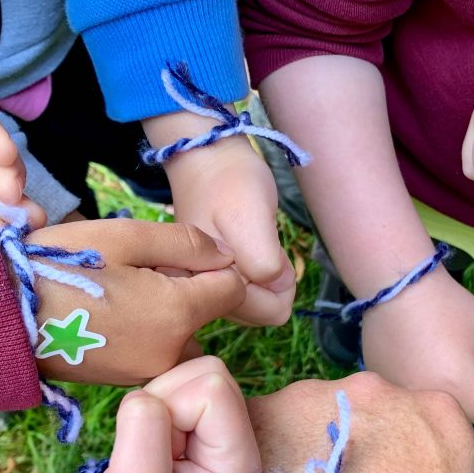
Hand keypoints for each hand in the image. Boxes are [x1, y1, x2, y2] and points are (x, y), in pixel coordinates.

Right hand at [24, 220, 247, 384]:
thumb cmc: (59, 266)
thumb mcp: (125, 237)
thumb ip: (187, 244)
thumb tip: (227, 257)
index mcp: (177, 314)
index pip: (234, 288)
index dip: (214, 264)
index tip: (178, 254)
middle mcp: (171, 352)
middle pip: (205, 312)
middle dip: (184, 287)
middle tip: (133, 269)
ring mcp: (146, 372)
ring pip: (179, 330)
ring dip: (162, 308)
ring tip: (114, 289)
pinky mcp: (124, 380)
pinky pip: (153, 348)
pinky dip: (142, 328)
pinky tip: (106, 310)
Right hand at [25, 356, 260, 472]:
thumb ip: (144, 431)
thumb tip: (147, 395)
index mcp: (240, 460)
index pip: (211, 387)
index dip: (171, 406)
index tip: (154, 453)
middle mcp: (242, 442)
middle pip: (209, 373)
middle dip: (166, 399)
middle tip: (150, 449)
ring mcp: (223, 434)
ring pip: (192, 375)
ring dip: (159, 403)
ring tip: (151, 450)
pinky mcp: (200, 429)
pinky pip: (179, 389)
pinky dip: (156, 407)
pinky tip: (153, 445)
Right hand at [144, 112, 295, 325]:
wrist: (206, 159)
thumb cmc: (230, 181)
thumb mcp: (251, 215)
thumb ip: (263, 259)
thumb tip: (276, 287)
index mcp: (201, 285)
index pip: (266, 312)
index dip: (276, 281)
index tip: (260, 243)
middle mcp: (197, 296)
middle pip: (261, 313)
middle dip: (270, 282)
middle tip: (256, 240)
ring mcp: (202, 291)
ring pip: (256, 305)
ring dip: (263, 276)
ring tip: (247, 239)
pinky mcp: (208, 282)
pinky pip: (248, 293)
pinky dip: (255, 271)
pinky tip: (241, 245)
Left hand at [246, 372, 473, 472]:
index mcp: (438, 417)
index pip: (421, 422)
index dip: (402, 455)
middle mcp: (379, 392)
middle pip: (361, 410)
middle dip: (350, 443)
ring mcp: (317, 396)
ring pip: (308, 416)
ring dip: (303, 448)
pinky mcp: (266, 410)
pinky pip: (260, 428)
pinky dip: (260, 455)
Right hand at [362, 266, 473, 425]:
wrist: (397, 287)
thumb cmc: (449, 306)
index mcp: (459, 389)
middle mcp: (428, 402)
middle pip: (461, 416)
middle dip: (465, 393)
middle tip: (452, 356)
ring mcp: (401, 397)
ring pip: (433, 409)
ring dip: (437, 391)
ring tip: (428, 355)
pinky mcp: (383, 387)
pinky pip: (409, 397)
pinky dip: (413, 382)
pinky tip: (408, 355)